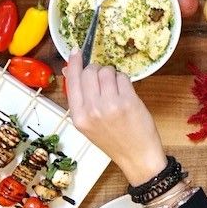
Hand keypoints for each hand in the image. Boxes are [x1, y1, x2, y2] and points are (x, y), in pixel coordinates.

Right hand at [65, 54, 166, 186]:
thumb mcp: (87, 124)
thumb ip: (79, 98)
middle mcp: (91, 110)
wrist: (136, 157)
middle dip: (97, 71)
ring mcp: (110, 105)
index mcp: (78, 117)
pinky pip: (122, 77)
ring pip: (107, 71)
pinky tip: (126, 95)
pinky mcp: (128, 101)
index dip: (74, 63)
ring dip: (112, 75)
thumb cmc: (113, 140)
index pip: (72, 81)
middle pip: (90, 72)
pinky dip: (124, 82)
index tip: (76, 50)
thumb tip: (70, 70)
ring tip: (116, 90)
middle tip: (104, 81)